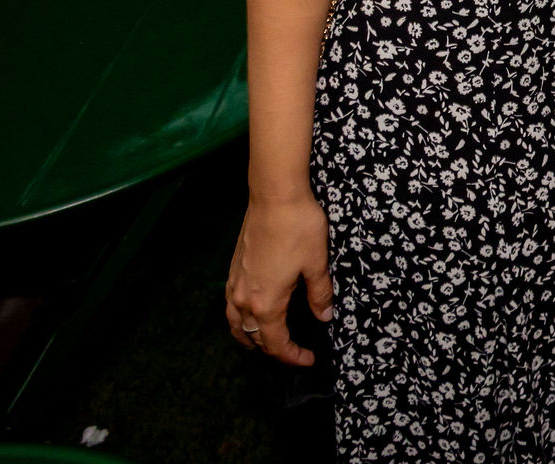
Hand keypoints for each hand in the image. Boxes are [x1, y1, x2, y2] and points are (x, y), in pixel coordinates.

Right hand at [226, 192, 332, 365]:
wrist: (275, 196)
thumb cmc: (298, 227)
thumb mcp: (317, 263)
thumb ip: (320, 294)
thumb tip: (324, 317)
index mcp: (266, 303)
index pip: (276, 343)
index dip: (292, 356)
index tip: (309, 359)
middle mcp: (243, 299)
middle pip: (254, 338)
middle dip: (273, 351)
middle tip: (294, 353)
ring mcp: (234, 284)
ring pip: (236, 325)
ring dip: (251, 339)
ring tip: (267, 342)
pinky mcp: (233, 270)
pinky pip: (230, 307)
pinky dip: (239, 320)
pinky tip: (251, 313)